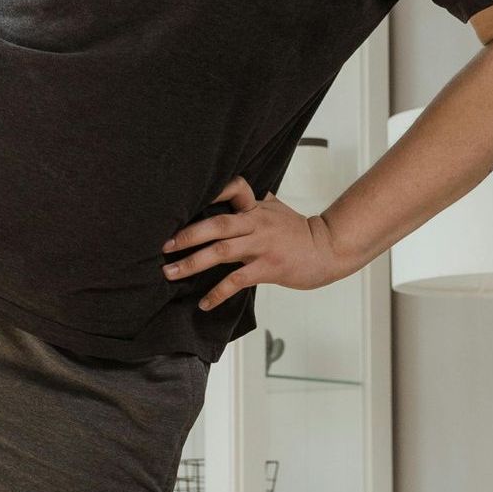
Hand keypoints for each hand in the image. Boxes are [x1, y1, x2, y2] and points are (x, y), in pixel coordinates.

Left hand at [160, 175, 343, 310]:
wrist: (329, 249)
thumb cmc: (297, 231)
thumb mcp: (275, 209)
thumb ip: (253, 202)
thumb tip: (232, 191)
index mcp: (256, 208)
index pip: (234, 189)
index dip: (211, 191)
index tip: (183, 200)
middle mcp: (257, 223)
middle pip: (217, 224)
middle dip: (188, 235)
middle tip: (163, 245)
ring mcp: (262, 246)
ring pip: (222, 252)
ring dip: (193, 263)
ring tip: (170, 273)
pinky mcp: (269, 268)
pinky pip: (237, 280)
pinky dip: (218, 293)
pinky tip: (203, 303)